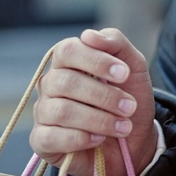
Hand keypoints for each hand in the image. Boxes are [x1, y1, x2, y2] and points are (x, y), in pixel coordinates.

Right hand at [28, 28, 155, 175]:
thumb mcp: (134, 67)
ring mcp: (44, 112)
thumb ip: (116, 43)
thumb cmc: (129, 98)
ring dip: (99, 120)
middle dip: (104, 96)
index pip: (68, 50)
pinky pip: (52, 137)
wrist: (134, 140)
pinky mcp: (41, 140)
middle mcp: (51, 84)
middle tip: (130, 107)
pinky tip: (99, 139)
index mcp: (69, 62)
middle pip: (66, 82)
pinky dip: (81, 138)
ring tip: (123, 126)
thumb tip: (88, 35)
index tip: (124, 74)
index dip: (96, 60)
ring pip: (62, 110)